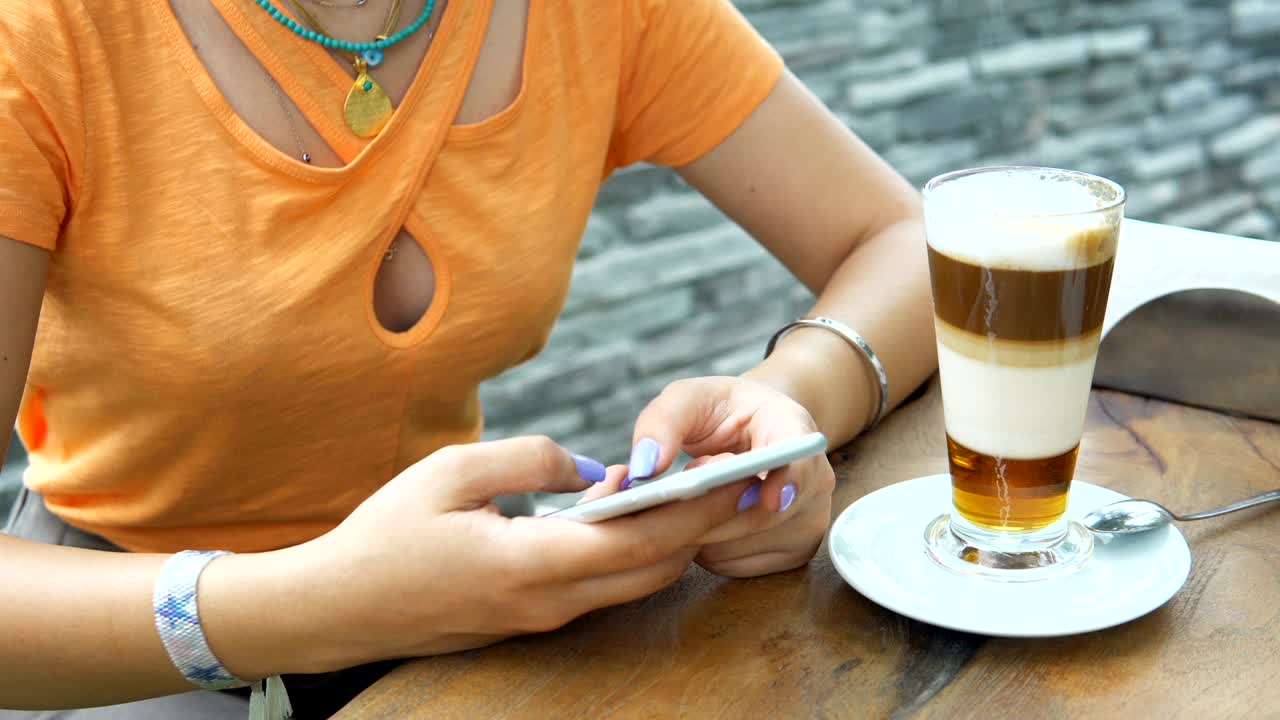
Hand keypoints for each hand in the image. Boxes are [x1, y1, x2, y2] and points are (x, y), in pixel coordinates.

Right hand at [300, 436, 752, 667]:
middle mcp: (548, 602)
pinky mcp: (529, 621)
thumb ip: (532, 459)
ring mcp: (541, 619)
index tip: (734, 477)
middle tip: (738, 484)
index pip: (642, 541)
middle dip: (701, 528)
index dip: (695, 510)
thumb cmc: (386, 534)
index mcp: (532, 562)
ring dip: (671, 544)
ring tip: (698, 495)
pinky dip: (634, 557)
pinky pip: (601, 590)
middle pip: (652, 570)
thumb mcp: (452, 472)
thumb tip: (595, 467)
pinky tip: (636, 520)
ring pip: (632, 585)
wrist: (337, 608)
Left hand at [583, 377, 835, 577]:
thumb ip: (663, 422)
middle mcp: (815, 479)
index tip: (768, 497)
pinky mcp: (792, 553)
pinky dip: (708, 549)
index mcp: (794, 428)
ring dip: (702, 530)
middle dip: (706, 511)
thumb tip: (644, 466)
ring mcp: (808, 521)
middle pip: (762, 517)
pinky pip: (735, 564)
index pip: (801, 461)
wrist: (753, 427)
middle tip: (672, 492)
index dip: (789, 482)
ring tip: (695, 495)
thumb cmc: (720, 411)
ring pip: (741, 545)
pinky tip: (703, 520)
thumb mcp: (688, 399)